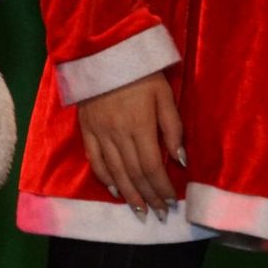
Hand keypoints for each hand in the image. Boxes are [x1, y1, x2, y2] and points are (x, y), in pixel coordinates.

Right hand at [76, 71, 183, 221]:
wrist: (103, 54)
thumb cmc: (141, 74)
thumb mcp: (164, 96)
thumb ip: (173, 128)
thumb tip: (180, 160)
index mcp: (140, 126)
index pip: (152, 166)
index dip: (161, 188)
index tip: (170, 203)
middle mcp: (118, 133)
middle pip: (134, 173)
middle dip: (148, 196)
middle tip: (157, 213)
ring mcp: (99, 132)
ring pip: (114, 170)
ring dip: (128, 194)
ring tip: (138, 210)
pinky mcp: (86, 128)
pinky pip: (93, 158)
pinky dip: (103, 176)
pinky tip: (114, 189)